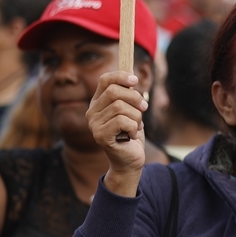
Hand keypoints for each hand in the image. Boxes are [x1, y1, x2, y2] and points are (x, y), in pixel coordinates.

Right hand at [87, 71, 146, 196]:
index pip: (105, 80)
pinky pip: (122, 121)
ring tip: (137, 125)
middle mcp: (92, 112)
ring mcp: (94, 124)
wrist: (130, 160)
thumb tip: (133, 78)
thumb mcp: (131, 109)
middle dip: (135, 98)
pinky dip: (133, 127)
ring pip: (121, 107)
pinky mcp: (100, 136)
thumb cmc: (131, 133)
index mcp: (98, 102)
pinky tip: (132, 135)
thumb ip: (129, 94)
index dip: (121, 76)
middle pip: (114, 91)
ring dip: (136, 116)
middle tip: (144, 108)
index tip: (135, 80)